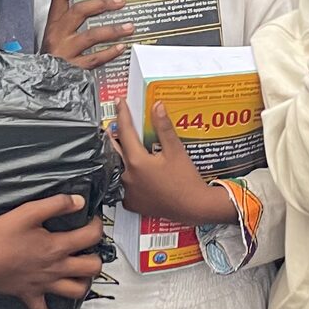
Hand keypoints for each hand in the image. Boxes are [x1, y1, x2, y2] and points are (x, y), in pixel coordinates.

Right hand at [0, 193, 105, 308]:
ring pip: (76, 291)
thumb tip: (79, 201)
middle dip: (96, 258)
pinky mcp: (30, 296)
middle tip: (88, 250)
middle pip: (91, 268)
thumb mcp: (28, 212)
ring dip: (83, 284)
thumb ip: (56, 204)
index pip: (91, 237)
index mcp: (57, 246)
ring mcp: (45, 285)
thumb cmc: (0, 235)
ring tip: (80, 275)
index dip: (97, 226)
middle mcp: (56, 268)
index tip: (92, 220)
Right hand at [42, 0, 132, 69]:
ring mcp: (65, 52)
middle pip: (79, 12)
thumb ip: (72, 22)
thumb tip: (99, 5)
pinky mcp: (73, 68)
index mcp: (53, 24)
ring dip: (113, 29)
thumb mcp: (57, 35)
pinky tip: (121, 47)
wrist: (41, 83)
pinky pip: (94, 59)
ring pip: (91, 35)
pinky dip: (109, 53)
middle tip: (120, 1)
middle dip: (102, 4)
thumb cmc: (54, 56)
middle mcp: (57, 35)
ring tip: (130, 26)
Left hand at [115, 101, 237, 226]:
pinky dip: (125, 176)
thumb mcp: (176, 150)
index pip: (125, 131)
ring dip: (119, 156)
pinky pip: (122, 186)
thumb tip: (157, 106)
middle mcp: (127, 176)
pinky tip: (131, 171)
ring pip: (117, 168)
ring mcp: (127, 191)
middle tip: (116, 124)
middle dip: (114, 135)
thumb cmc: (186, 179)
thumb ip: (164, 127)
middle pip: (114, 149)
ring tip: (124, 146)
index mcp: (137, 161)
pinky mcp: (131, 203)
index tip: (120, 102)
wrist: (193, 207)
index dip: (123, 114)